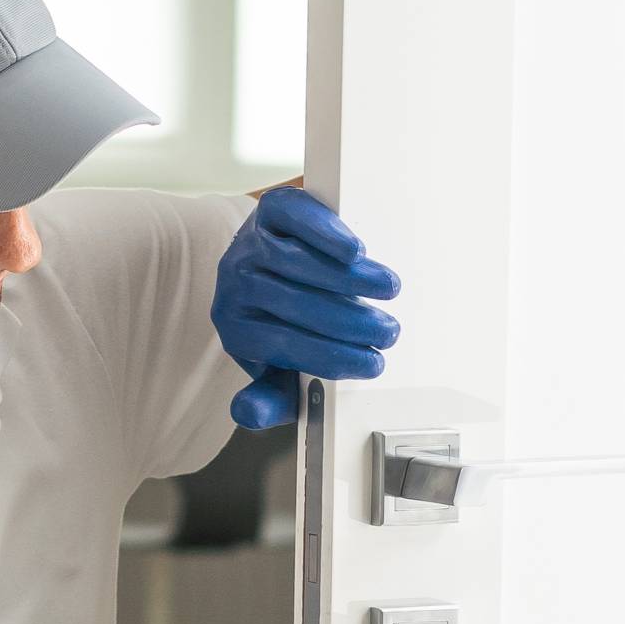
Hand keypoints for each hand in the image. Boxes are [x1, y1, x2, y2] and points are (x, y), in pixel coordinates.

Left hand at [212, 188, 400, 428]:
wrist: (269, 260)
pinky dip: (324, 232)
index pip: (283, 346)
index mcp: (237, 329)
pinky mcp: (270, 209)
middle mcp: (236, 285)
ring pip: (296, 261)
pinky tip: (353, 250)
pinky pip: (292, 217)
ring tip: (386, 289)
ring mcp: (250, 243)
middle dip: (349, 322)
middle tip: (388, 332)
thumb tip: (248, 414)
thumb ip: (270, 395)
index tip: (372, 364)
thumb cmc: (280, 320)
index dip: (332, 357)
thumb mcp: (276, 366)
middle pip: (293, 304)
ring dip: (348, 278)